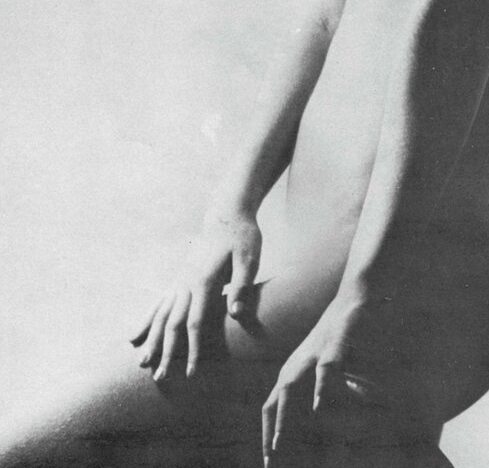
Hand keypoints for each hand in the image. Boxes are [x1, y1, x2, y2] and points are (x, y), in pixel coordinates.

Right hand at [129, 211, 261, 380]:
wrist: (227, 214)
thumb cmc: (242, 237)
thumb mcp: (249, 259)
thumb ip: (241, 286)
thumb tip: (236, 314)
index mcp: (204, 280)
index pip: (195, 322)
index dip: (193, 349)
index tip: (191, 372)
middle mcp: (186, 282)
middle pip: (172, 323)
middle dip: (166, 352)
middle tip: (159, 379)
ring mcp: (179, 279)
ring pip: (160, 314)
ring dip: (151, 339)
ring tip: (141, 362)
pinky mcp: (178, 277)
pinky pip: (158, 302)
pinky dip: (146, 319)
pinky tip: (135, 334)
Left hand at [262, 288, 391, 463]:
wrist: (354, 297)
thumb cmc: (339, 334)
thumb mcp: (327, 365)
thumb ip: (324, 390)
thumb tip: (323, 414)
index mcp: (293, 370)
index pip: (271, 406)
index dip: (267, 433)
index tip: (267, 461)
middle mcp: (297, 364)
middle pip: (274, 401)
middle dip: (271, 434)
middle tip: (270, 463)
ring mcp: (313, 354)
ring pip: (289, 387)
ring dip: (284, 417)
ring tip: (279, 444)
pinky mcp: (332, 344)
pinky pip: (324, 370)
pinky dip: (319, 389)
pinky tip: (319, 406)